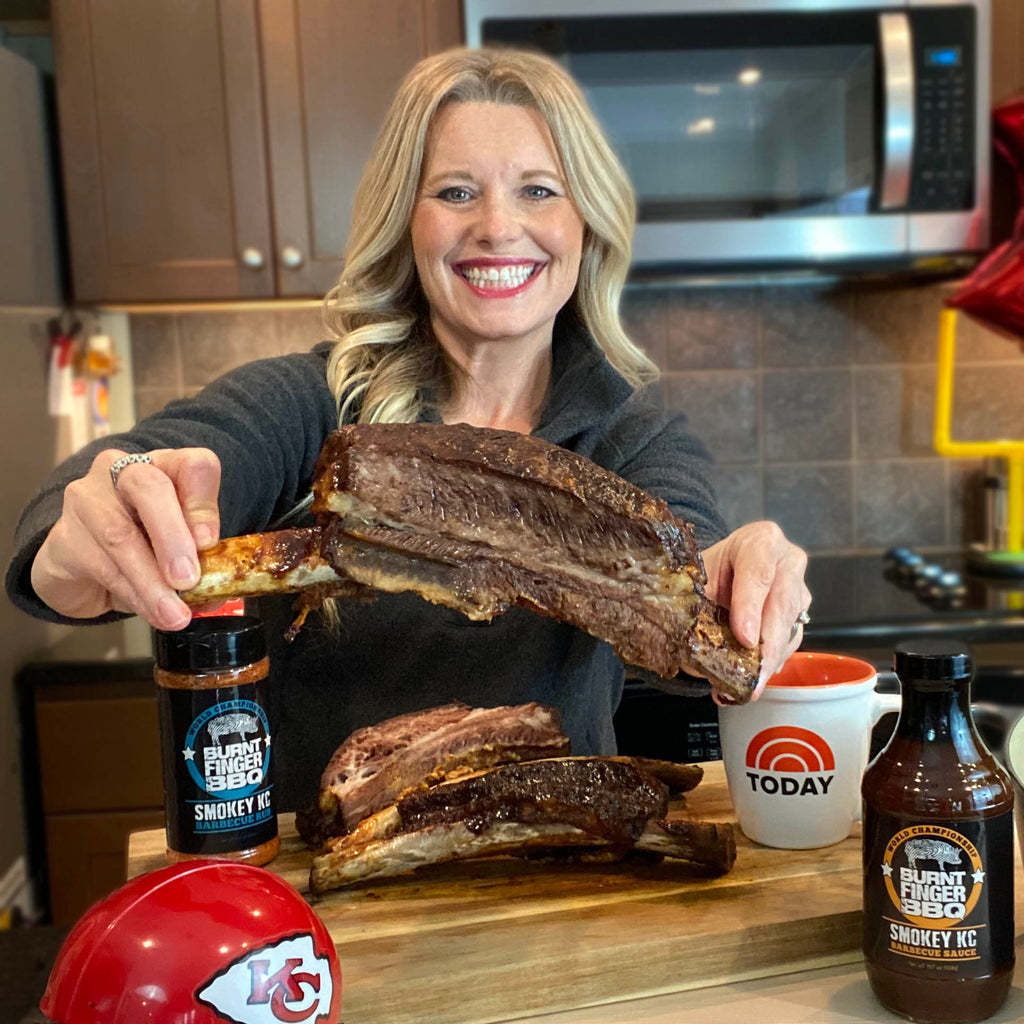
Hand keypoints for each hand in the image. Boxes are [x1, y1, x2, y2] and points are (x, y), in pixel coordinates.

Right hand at [31, 448, 221, 630]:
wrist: (85, 571)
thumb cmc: (144, 549)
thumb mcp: (180, 550)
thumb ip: (200, 560)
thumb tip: (217, 588)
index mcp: (166, 468)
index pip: (193, 465)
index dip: (203, 502)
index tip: (210, 542)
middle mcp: (123, 472)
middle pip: (148, 485)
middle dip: (172, 536)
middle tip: (188, 579)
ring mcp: (87, 498)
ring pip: (120, 535)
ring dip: (151, 582)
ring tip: (174, 614)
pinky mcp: (62, 535)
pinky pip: (100, 565)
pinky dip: (132, 594)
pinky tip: (150, 611)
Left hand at [701, 521, 810, 701]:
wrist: (727, 566)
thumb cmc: (712, 568)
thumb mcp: (700, 577)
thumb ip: (697, 607)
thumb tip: (697, 660)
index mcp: (762, 540)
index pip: (759, 572)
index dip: (751, 606)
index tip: (745, 638)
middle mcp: (789, 561)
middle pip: (782, 603)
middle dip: (767, 644)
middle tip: (753, 678)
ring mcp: (800, 587)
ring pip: (790, 626)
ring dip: (770, 658)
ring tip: (751, 686)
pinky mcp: (802, 612)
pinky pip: (792, 639)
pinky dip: (773, 660)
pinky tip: (757, 677)